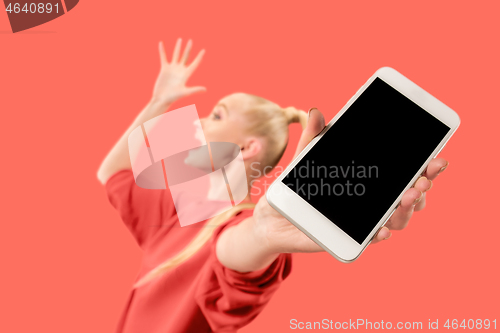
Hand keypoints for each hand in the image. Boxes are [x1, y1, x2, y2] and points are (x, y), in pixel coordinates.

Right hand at [151, 38, 205, 105]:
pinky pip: (163, 57)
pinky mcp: (164, 69)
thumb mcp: (185, 92)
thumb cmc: (174, 97)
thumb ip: (195, 89)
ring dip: (178, 48)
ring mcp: (172, 69)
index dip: (199, 57)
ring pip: (176, 55)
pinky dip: (162, 51)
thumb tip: (205, 89)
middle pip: (185, 57)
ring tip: (180, 39)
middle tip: (190, 40)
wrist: (162, 98)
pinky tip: (161, 43)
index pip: (194, 64)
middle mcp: (180, 70)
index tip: (203, 50)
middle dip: (188, 49)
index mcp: (186, 75)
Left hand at [253, 108, 449, 252]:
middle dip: (422, 187)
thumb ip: (313, 139)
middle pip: (410, 196)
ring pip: (397, 218)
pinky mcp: (348, 237)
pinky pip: (369, 239)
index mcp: (370, 180)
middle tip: (423, 179)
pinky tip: (380, 231)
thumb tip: (317, 112)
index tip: (437, 158)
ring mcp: (363, 220)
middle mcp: (373, 201)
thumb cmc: (296, 186)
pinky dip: (378, 235)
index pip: (405, 173)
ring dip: (406, 209)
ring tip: (406, 197)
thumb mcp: (305, 159)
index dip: (425, 168)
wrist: (273, 216)